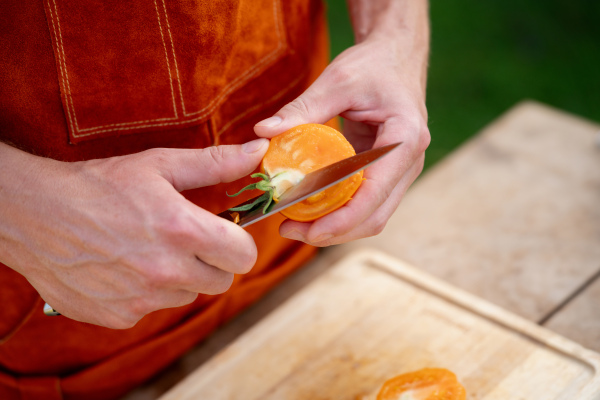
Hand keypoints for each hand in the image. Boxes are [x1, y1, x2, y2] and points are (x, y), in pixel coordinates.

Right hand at [0, 139, 267, 327]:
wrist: (34, 214)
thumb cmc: (99, 185)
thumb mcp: (160, 164)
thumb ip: (216, 163)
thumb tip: (260, 151)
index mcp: (182, 230)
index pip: (244, 256)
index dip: (239, 244)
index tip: (224, 234)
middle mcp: (166, 271)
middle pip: (221, 281)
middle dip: (211, 261)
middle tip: (185, 240)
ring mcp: (141, 299)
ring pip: (187, 296)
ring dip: (179, 278)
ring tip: (148, 250)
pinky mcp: (119, 316)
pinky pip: (153, 309)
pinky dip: (147, 293)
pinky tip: (124, 268)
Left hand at [254, 37, 429, 245]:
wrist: (396, 57)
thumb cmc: (371, 65)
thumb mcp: (336, 81)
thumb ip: (302, 109)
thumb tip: (263, 133)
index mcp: (404, 139)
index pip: (375, 193)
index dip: (343, 219)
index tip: (308, 231)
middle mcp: (409, 161)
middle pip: (375, 216)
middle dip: (334, 231)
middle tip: (291, 231)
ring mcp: (401, 171)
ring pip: (372, 216)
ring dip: (336, 227)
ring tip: (295, 226)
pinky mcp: (387, 173)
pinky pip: (365, 204)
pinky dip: (340, 213)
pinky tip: (310, 209)